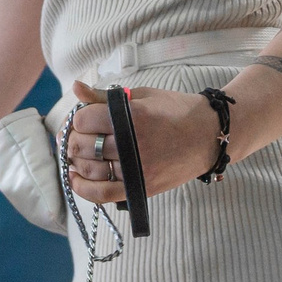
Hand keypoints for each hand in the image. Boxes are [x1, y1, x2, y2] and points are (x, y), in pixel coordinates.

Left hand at [59, 82, 223, 202]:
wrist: (208, 136)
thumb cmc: (175, 111)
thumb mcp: (141, 96)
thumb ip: (104, 97)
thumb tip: (76, 88)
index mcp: (131, 116)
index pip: (85, 120)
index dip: (78, 120)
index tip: (83, 121)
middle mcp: (132, 144)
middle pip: (83, 145)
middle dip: (72, 141)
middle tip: (74, 138)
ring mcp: (137, 169)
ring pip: (90, 169)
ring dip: (76, 162)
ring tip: (76, 155)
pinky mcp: (142, 187)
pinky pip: (103, 194)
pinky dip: (83, 188)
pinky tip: (75, 177)